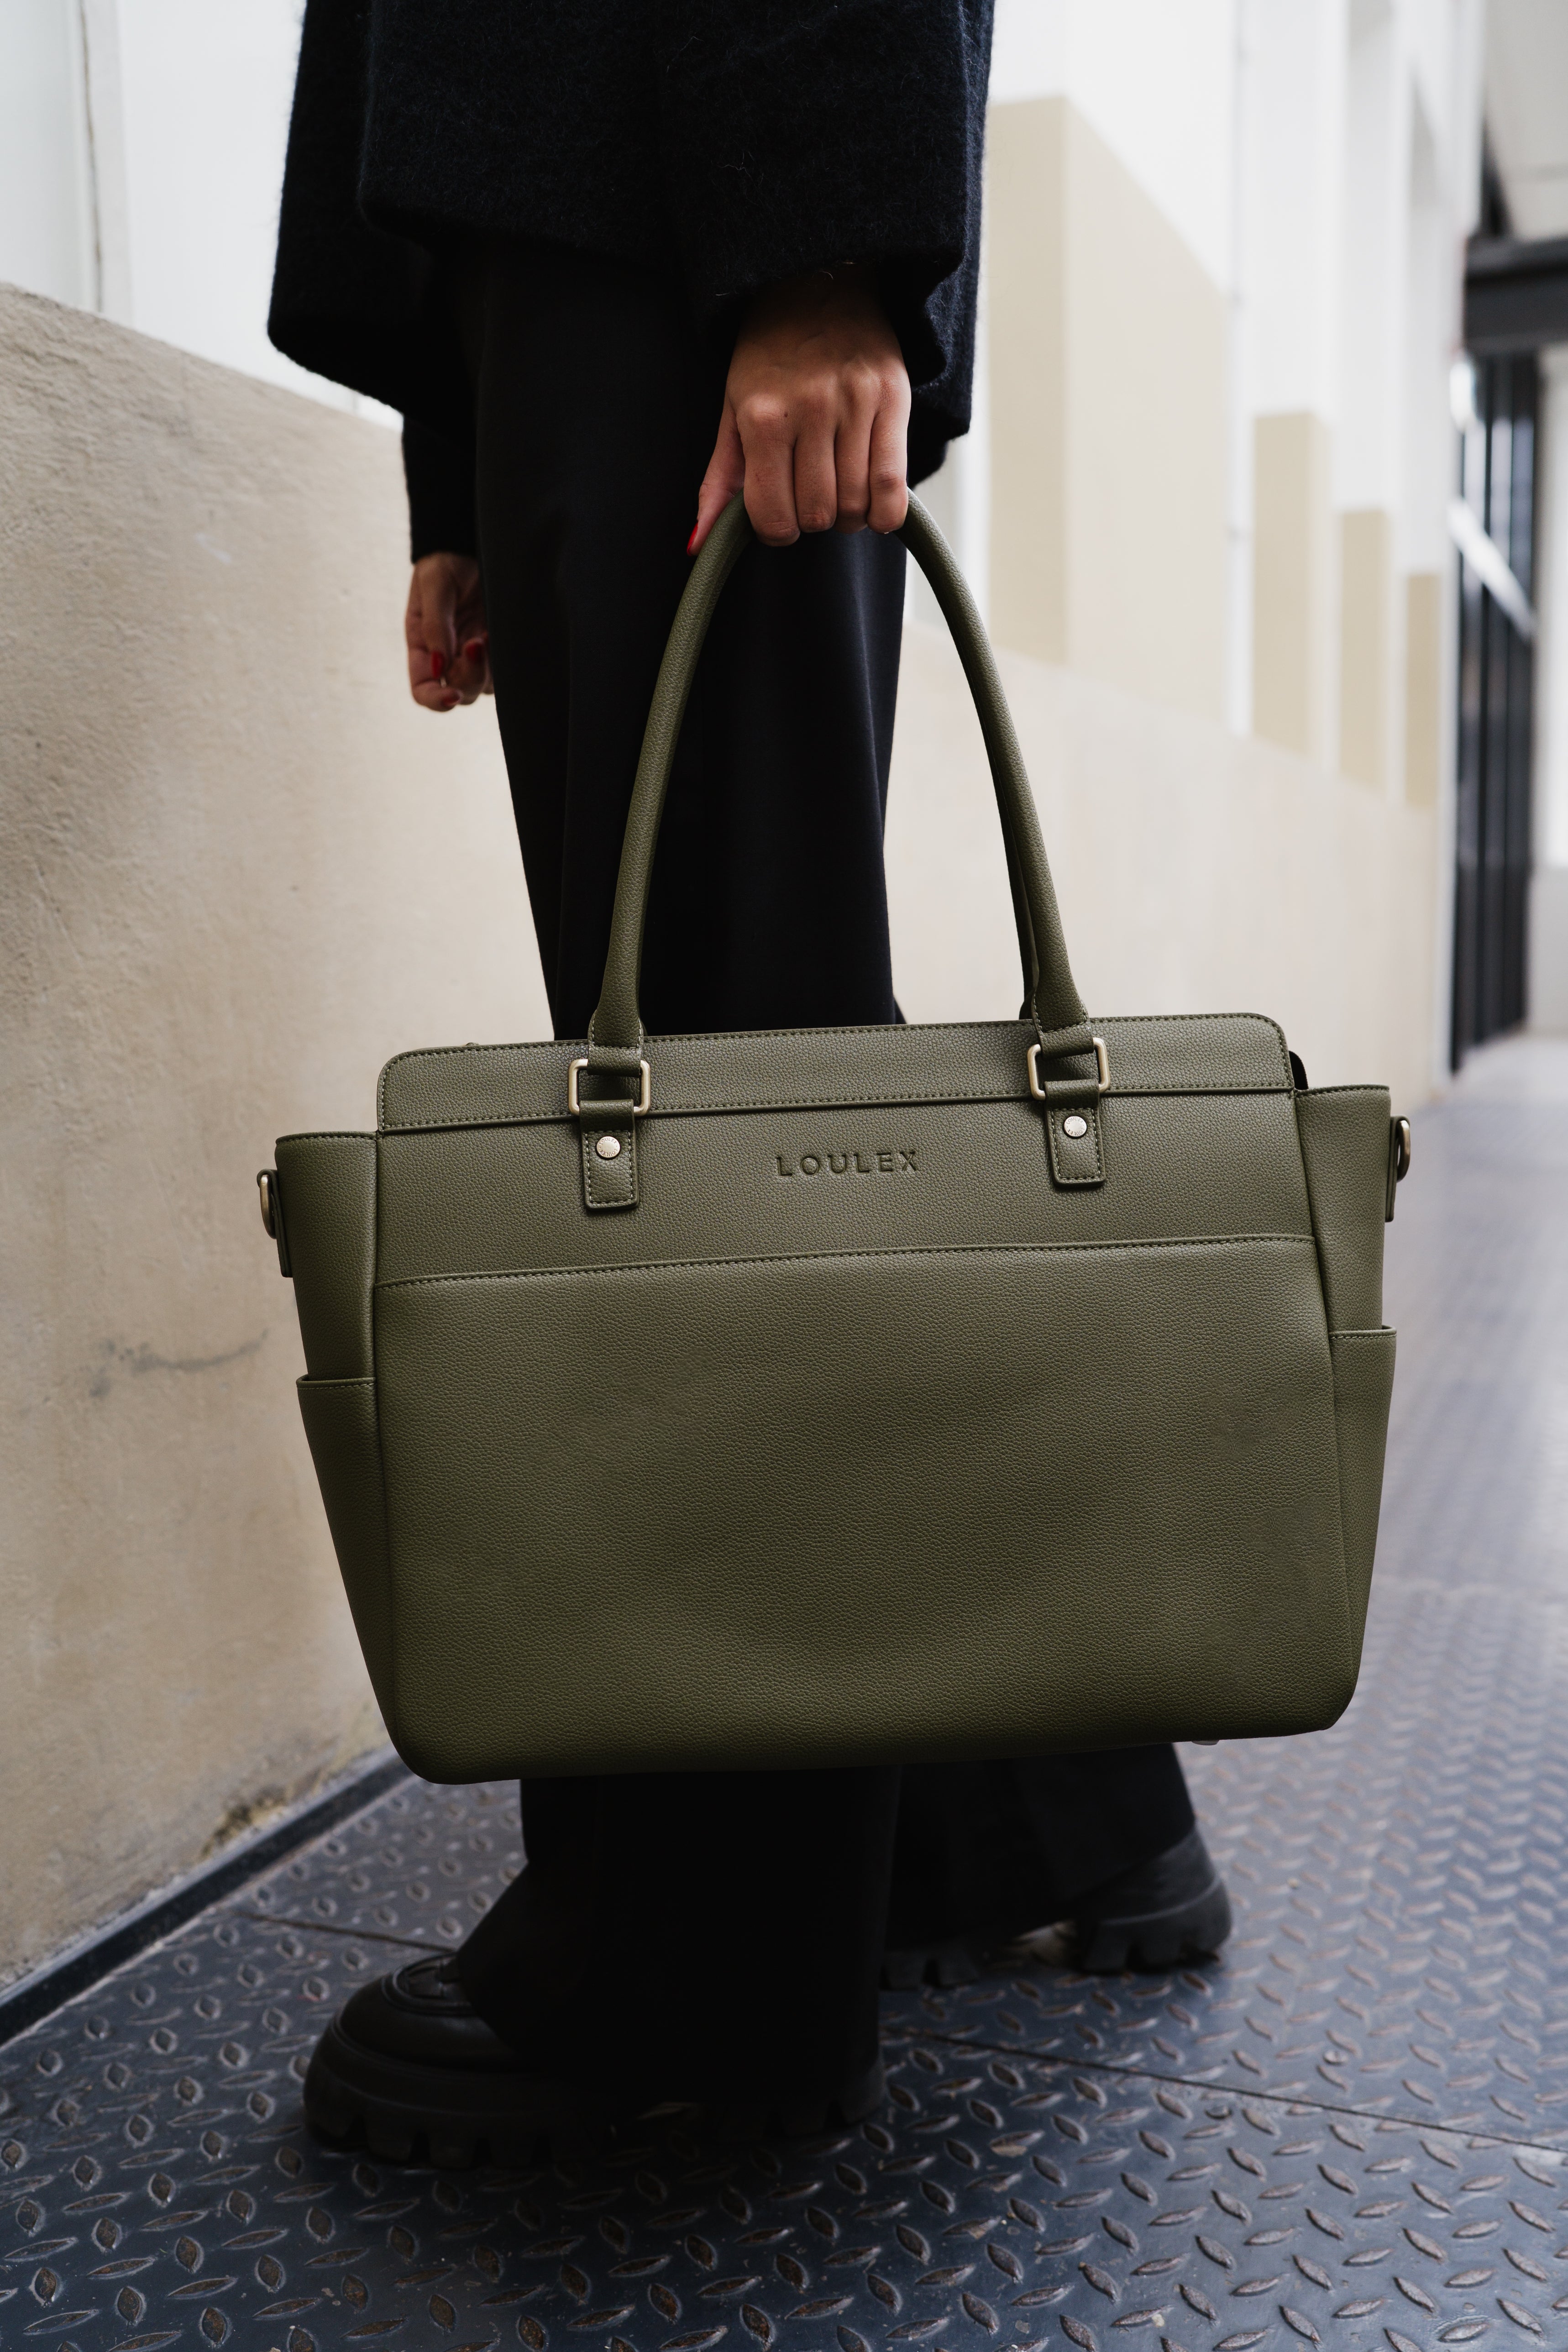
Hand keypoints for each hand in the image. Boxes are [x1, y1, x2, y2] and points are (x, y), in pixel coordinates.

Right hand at [405, 553, 491, 709]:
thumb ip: (435, 625)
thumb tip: (440, 665)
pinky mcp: (497, 648)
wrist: (471, 545)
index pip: (423, 691)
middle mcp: (448, 659)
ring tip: (488, 633)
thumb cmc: (445, 561)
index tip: (452, 694)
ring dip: (489, 669)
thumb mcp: (433, 585)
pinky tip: (500, 635)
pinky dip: (505, 661)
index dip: (435, 701)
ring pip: (485, 686)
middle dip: (470, 677)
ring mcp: (474, 656)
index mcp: (423, 649)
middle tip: (477, 642)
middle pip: (460, 693)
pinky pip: (504, 671)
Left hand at [691, 265, 910, 552]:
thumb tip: (699, 544)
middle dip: (812, 519)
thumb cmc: (770, 355)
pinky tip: (873, 504)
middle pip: (818, 514)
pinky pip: (894, 484)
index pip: (774, 516)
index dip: (777, 530)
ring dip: (848, 516)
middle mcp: (810, 408)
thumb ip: (720, 480)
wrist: (816, 284)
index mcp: (762, 416)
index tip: (779, 517)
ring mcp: (856, 402)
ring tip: (839, 491)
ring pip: (856, 505)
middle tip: (809, 496)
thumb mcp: (733, 410)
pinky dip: (884, 512)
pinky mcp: (894, 397)